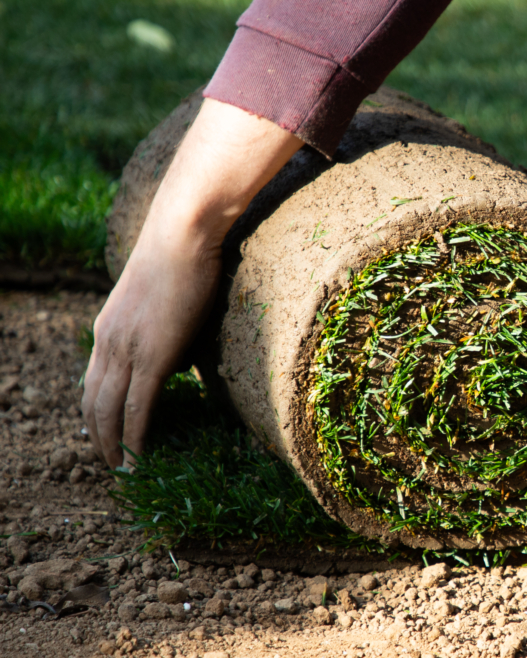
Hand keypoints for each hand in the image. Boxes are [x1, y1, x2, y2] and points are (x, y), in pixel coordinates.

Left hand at [83, 228, 220, 467]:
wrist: (184, 232)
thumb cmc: (185, 255)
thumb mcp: (163, 299)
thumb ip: (163, 330)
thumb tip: (179, 356)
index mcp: (108, 326)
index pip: (93, 380)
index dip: (95, 412)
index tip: (105, 433)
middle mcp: (108, 341)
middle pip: (92, 402)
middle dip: (97, 437)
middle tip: (109, 462)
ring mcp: (127, 348)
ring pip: (108, 410)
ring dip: (112, 445)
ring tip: (121, 469)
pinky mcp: (152, 355)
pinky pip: (137, 407)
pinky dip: (135, 436)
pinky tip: (138, 457)